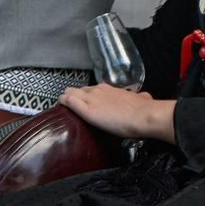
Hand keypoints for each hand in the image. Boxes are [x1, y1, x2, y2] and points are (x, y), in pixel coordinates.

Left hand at [58, 84, 175, 142]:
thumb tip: (145, 98)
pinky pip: (70, 102)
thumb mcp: (142, 99)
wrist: (142, 116)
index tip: (84, 100)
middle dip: (73, 96)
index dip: (86, 95)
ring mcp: (91, 99)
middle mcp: (98, 91)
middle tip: (71, 104)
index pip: (92, 89)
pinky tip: (59, 104)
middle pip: (79, 90)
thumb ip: (141, 98)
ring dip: (66, 98)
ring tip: (62, 104)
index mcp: (110, 89)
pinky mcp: (86, 110)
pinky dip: (63, 102)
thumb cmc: (143, 109)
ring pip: (71, 93)